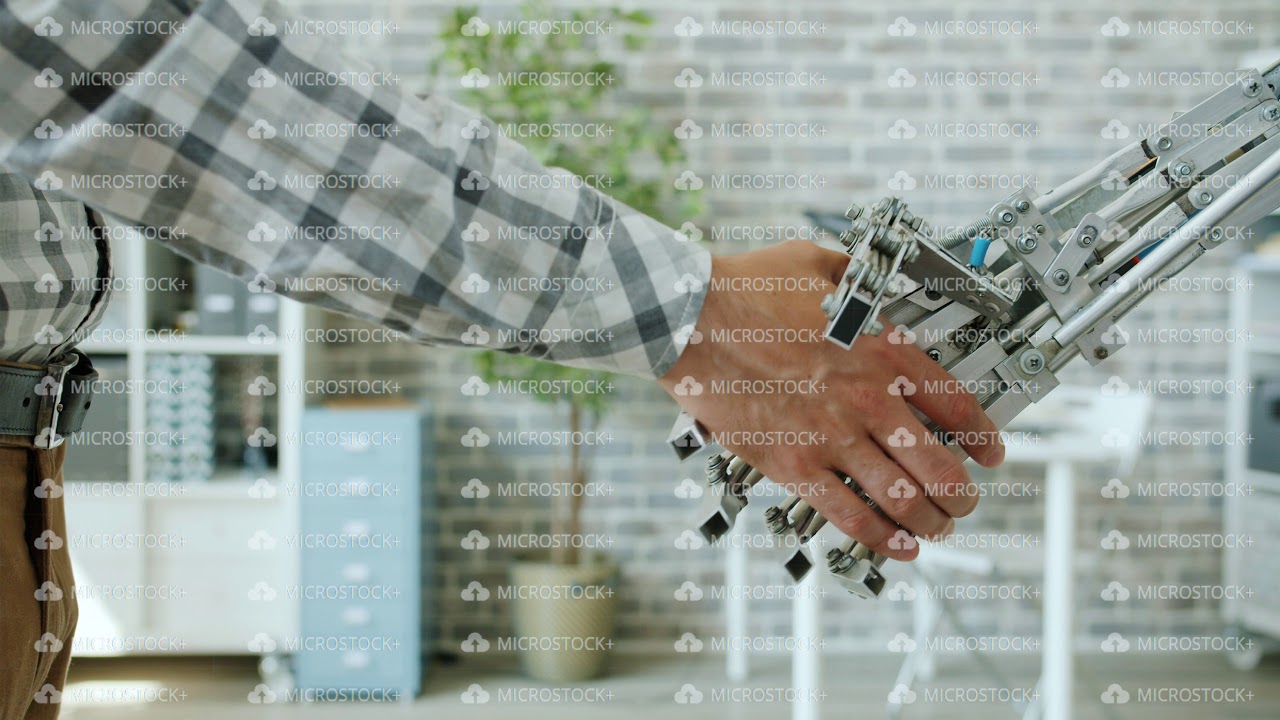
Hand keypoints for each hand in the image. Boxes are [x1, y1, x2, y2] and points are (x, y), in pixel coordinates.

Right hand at [660, 240, 1003, 559]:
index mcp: (882, 350)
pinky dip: (881, 537)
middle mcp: (867, 399)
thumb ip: (857, 279)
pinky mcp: (793, 465)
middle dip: (963, 493)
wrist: (689, 318)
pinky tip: (897, 546)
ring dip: (931, 521)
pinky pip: (850, 514)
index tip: (992, 455)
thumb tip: (872, 283)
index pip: (959, 406)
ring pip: (903, 499)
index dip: (986, 440)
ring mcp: (831, 437)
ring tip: (938, 528)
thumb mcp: (819, 263)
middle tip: (966, 501)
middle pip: (940, 465)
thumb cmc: (745, 288)